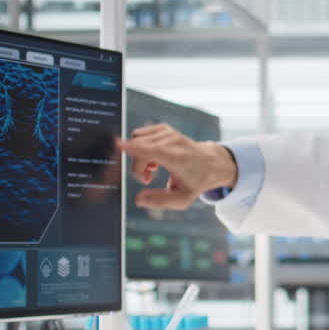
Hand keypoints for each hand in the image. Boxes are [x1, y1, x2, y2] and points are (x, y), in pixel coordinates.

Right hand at [116, 124, 237, 208]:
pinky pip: (140, 136)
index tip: (117, 145)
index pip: (152, 149)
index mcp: (178, 157)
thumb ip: (160, 201)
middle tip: (147, 179)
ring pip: (137, 141)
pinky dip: (141, 147)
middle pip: (138, 149)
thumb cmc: (196, 181)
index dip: (133, 148)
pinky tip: (154, 159)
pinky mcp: (163, 128)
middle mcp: (172, 141)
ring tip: (153, 169)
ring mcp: (168, 132)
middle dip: (136, 166)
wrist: (211, 163)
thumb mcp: (182, 199)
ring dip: (139, 157)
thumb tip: (138, 200)